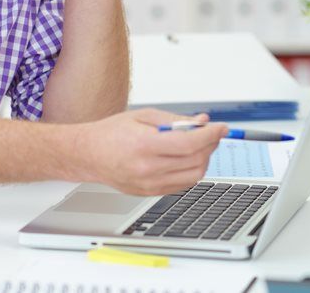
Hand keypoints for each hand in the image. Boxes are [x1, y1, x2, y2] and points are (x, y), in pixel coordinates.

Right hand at [72, 109, 228, 195]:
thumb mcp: (143, 116)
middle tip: (211, 132)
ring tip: (198, 144)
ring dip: (204, 159)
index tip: (221, 127)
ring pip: (194, 175)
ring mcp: (150, 184)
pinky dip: (191, 170)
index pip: (189, 144)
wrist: (89, 155)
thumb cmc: (112, 133)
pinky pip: (183, 184)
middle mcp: (147, 169)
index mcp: (144, 145)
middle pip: (195, 160)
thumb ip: (175, 120)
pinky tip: (185, 157)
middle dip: (210, 144)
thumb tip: (202, 122)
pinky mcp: (151, 193)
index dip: (210, 135)